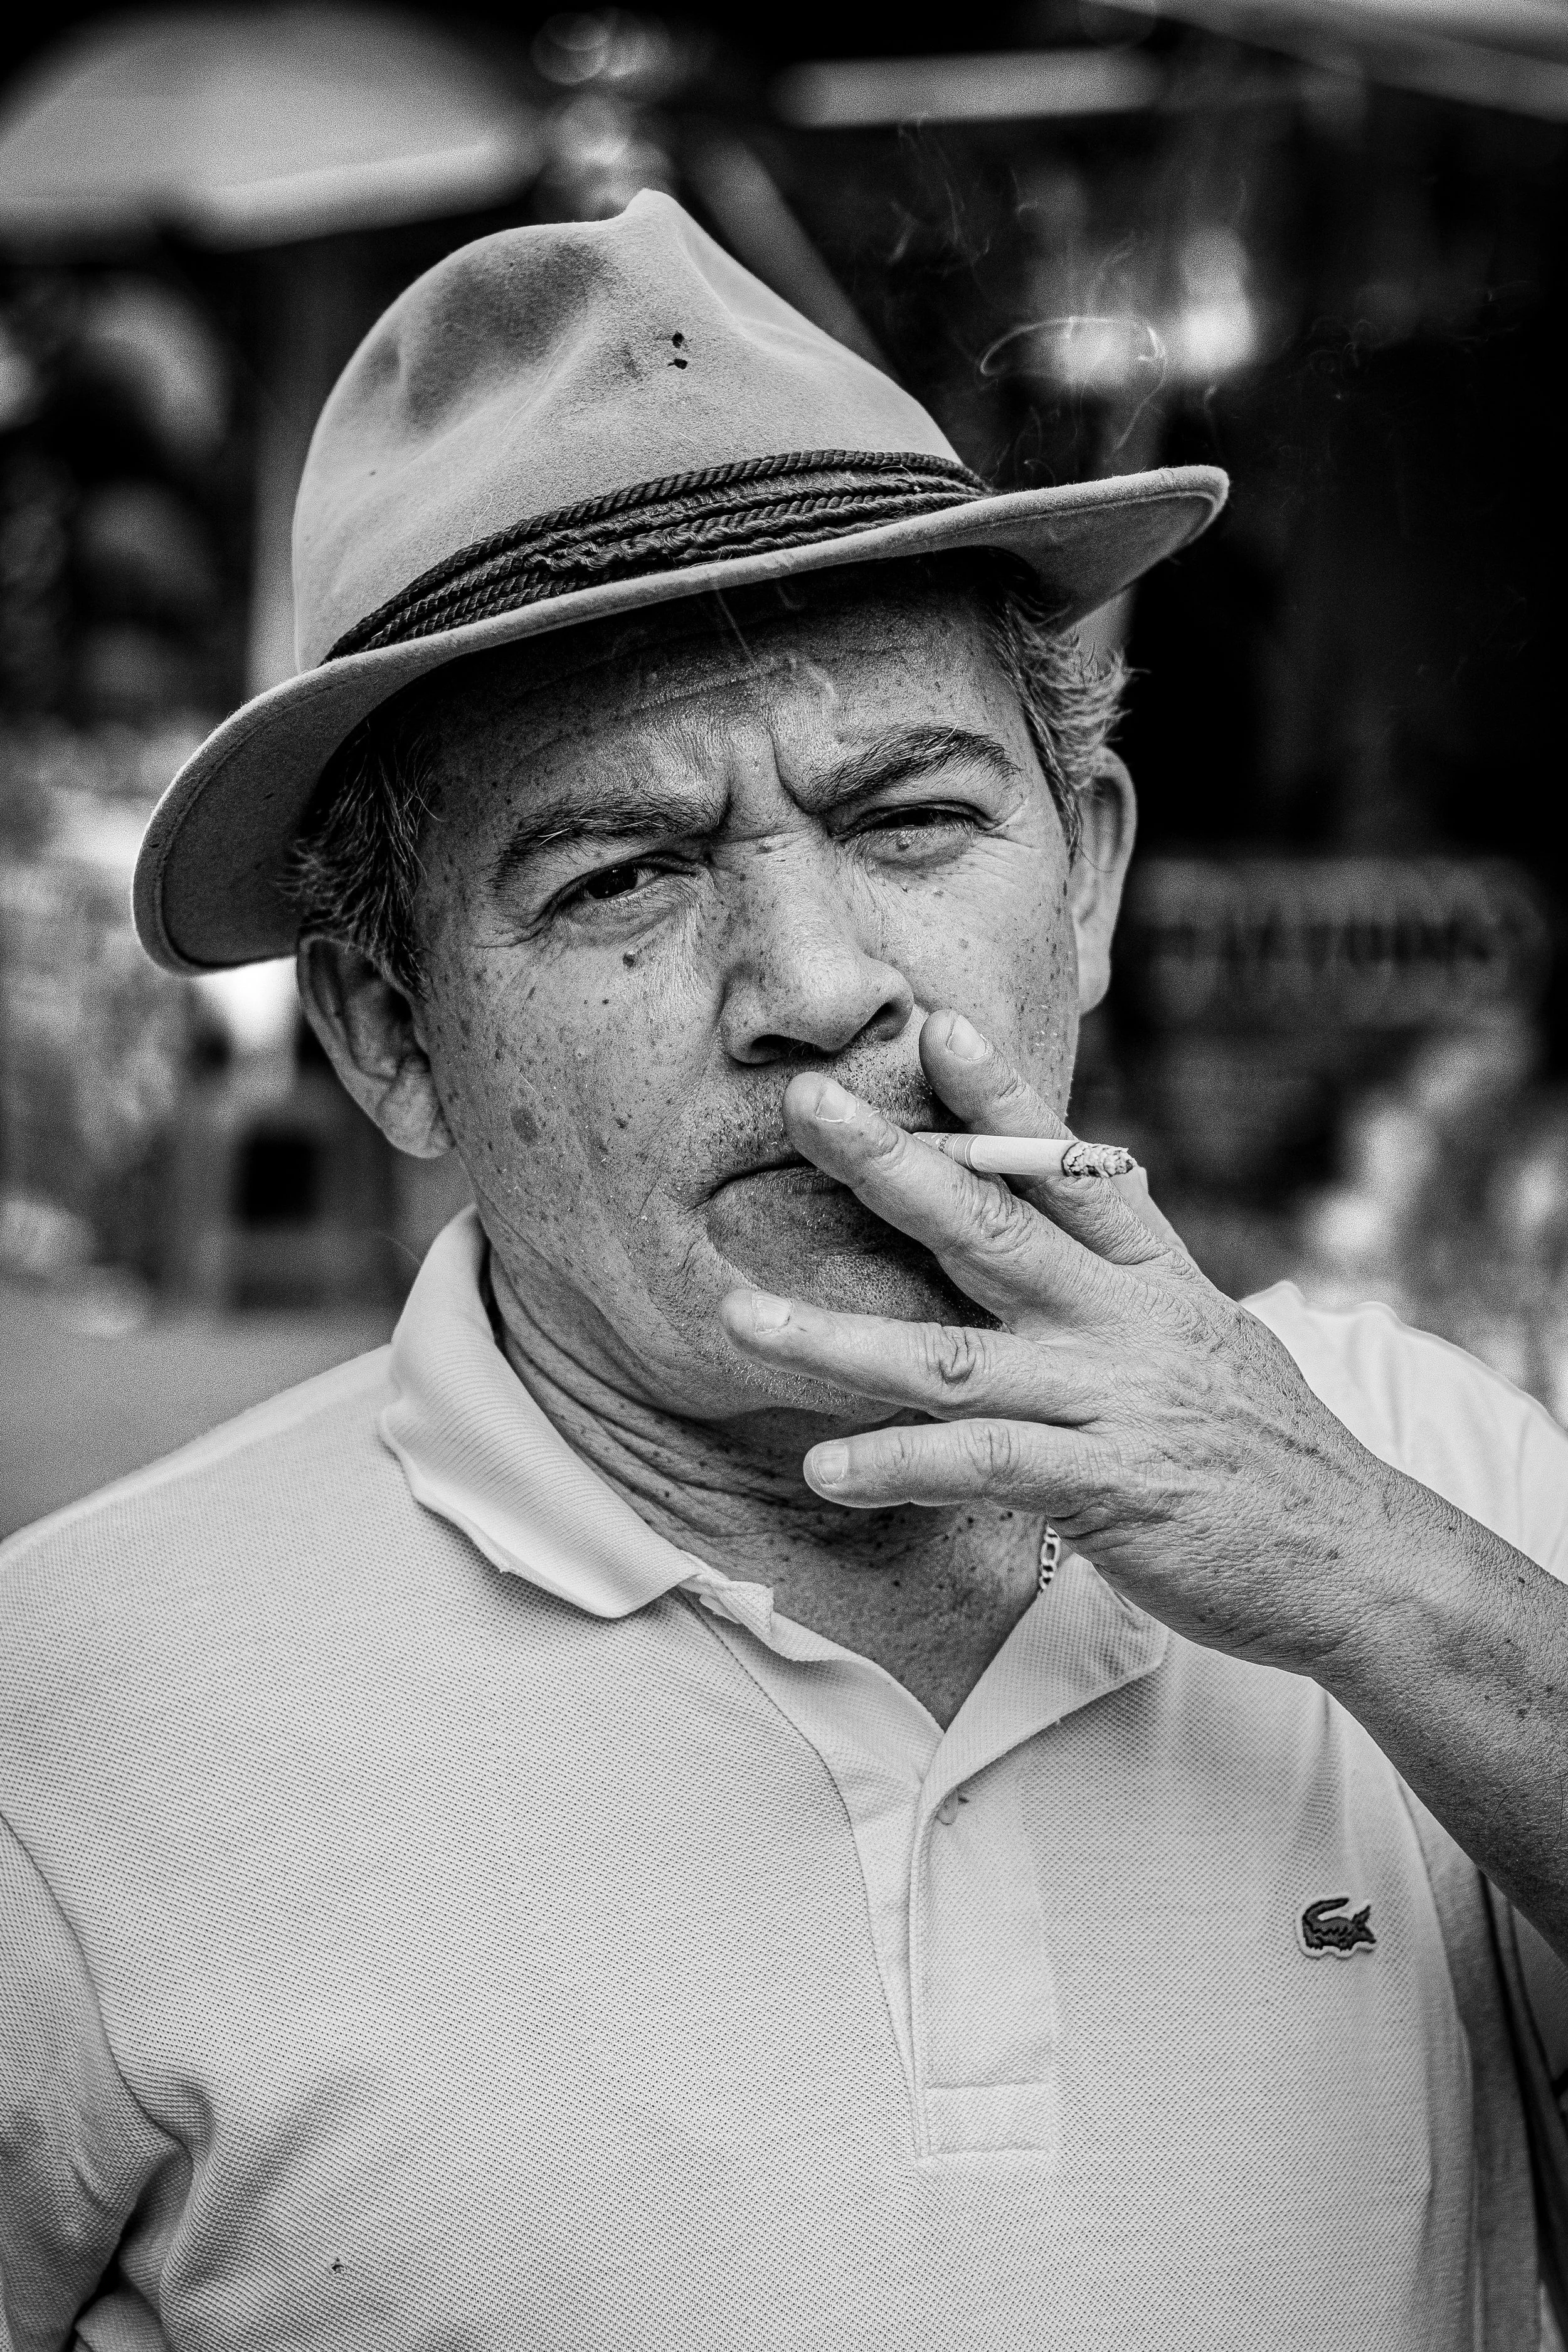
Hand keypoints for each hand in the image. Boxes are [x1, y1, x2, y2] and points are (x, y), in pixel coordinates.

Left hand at [719, 1008, 1395, 1673]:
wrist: (1357, 1560)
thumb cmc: (1269, 1455)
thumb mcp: (1211, 1341)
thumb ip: (1131, 1289)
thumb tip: (1072, 1243)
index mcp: (1156, 1277)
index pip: (1071, 1167)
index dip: (1004, 1096)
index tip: (938, 1027)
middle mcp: (1128, 1322)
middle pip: (993, 1225)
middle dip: (891, 1162)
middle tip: (806, 1106)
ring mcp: (1114, 1401)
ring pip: (954, 1354)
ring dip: (837, 1335)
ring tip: (742, 1316)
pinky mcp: (1105, 1487)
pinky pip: (980, 1466)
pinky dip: (896, 1463)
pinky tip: (824, 1466)